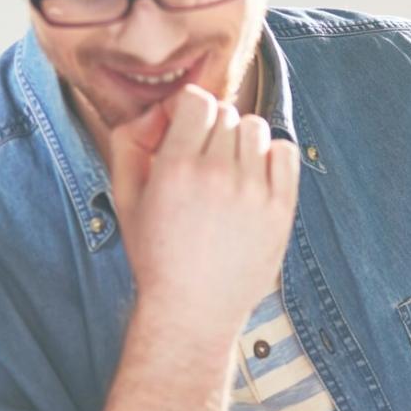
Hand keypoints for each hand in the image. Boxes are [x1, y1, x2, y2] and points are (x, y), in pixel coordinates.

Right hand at [110, 86, 300, 333]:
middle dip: (211, 131)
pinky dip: (271, 157)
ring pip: (255, 128)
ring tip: (228, 174)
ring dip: (240, 142)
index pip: (196, 99)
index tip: (183, 132)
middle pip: (226, 113)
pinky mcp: (281, 208)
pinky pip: (285, 151)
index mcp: (176, 167)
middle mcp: (218, 174)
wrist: (192, 311)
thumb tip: (157, 111)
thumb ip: (130, 142)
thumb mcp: (125, 198)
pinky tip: (253, 180)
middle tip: (201, 163)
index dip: (187, 111)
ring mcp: (254, 191)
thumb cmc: (156, 256)